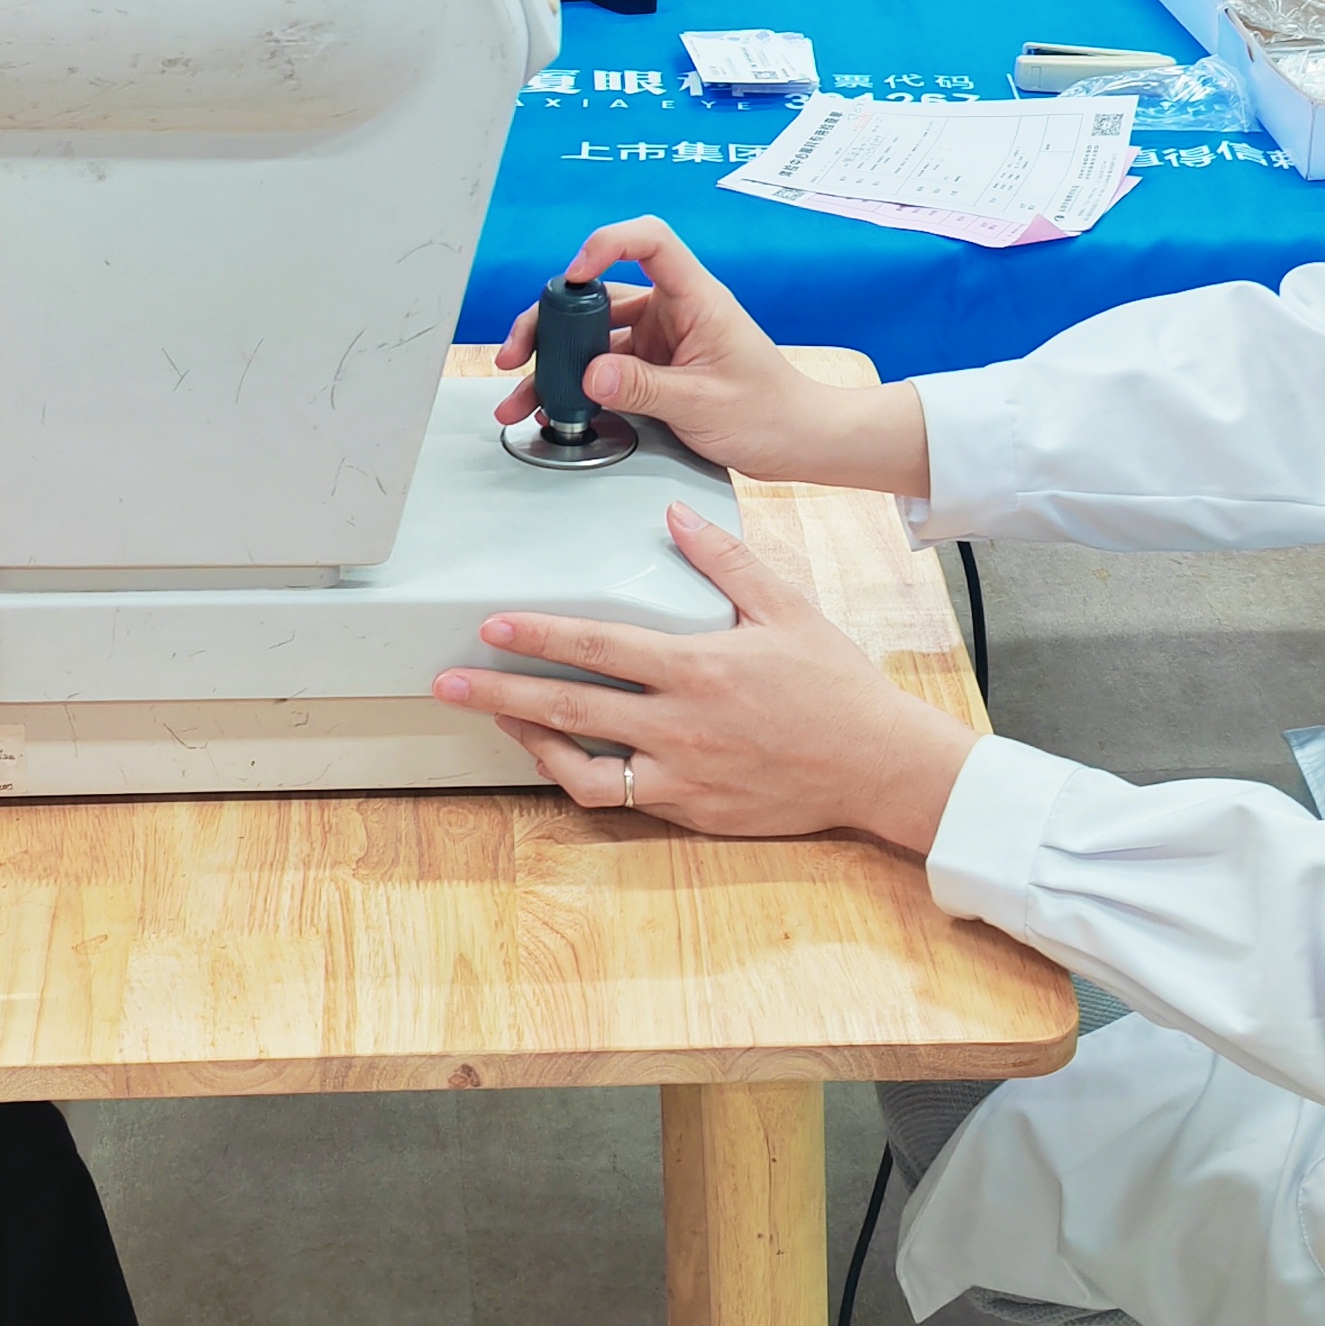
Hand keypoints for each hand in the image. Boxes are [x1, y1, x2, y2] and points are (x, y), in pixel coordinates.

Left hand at [434, 505, 976, 847]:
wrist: (877, 764)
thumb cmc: (834, 685)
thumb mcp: (787, 608)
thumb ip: (725, 562)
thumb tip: (675, 516)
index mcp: (699, 668)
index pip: (599, 647)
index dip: (538, 636)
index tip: (490, 625)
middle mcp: (681, 725)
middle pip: (570, 710)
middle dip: (500, 694)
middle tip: (448, 684)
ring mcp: (682, 774)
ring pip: (583, 770)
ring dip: (532, 743)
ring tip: (498, 719)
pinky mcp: (690, 809)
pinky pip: (619, 798)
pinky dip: (580, 778)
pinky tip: (558, 756)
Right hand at [491, 216, 923, 493]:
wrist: (795, 441)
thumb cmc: (770, 412)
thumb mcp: (703, 404)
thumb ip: (644, 388)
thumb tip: (590, 375)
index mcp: (696, 298)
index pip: (649, 241)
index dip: (607, 245)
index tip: (574, 276)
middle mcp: (672, 310)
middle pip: (598, 294)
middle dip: (551, 321)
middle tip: (519, 354)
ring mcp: (659, 339)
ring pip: (591, 335)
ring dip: (554, 361)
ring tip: (521, 392)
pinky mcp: (651, 367)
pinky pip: (602, 366)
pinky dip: (574, 384)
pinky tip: (552, 407)